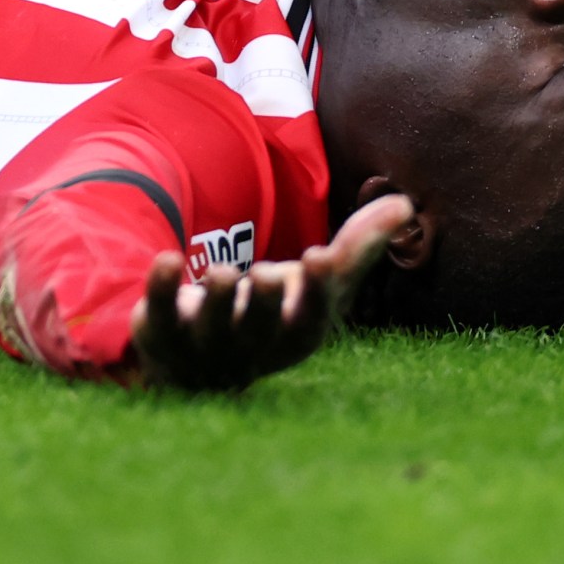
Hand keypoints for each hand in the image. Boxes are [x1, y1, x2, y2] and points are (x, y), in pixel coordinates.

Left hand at [128, 194, 412, 391]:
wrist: (206, 361)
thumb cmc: (277, 313)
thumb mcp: (318, 284)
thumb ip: (358, 246)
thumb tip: (405, 203)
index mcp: (295, 335)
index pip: (309, 320)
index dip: (314, 291)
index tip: (319, 256)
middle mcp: (251, 347)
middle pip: (260, 329)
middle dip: (263, 304)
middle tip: (264, 274)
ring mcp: (204, 345)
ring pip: (212, 326)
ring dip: (218, 300)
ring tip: (222, 273)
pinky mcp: (162, 333)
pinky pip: (158, 315)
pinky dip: (160, 290)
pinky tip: (167, 259)